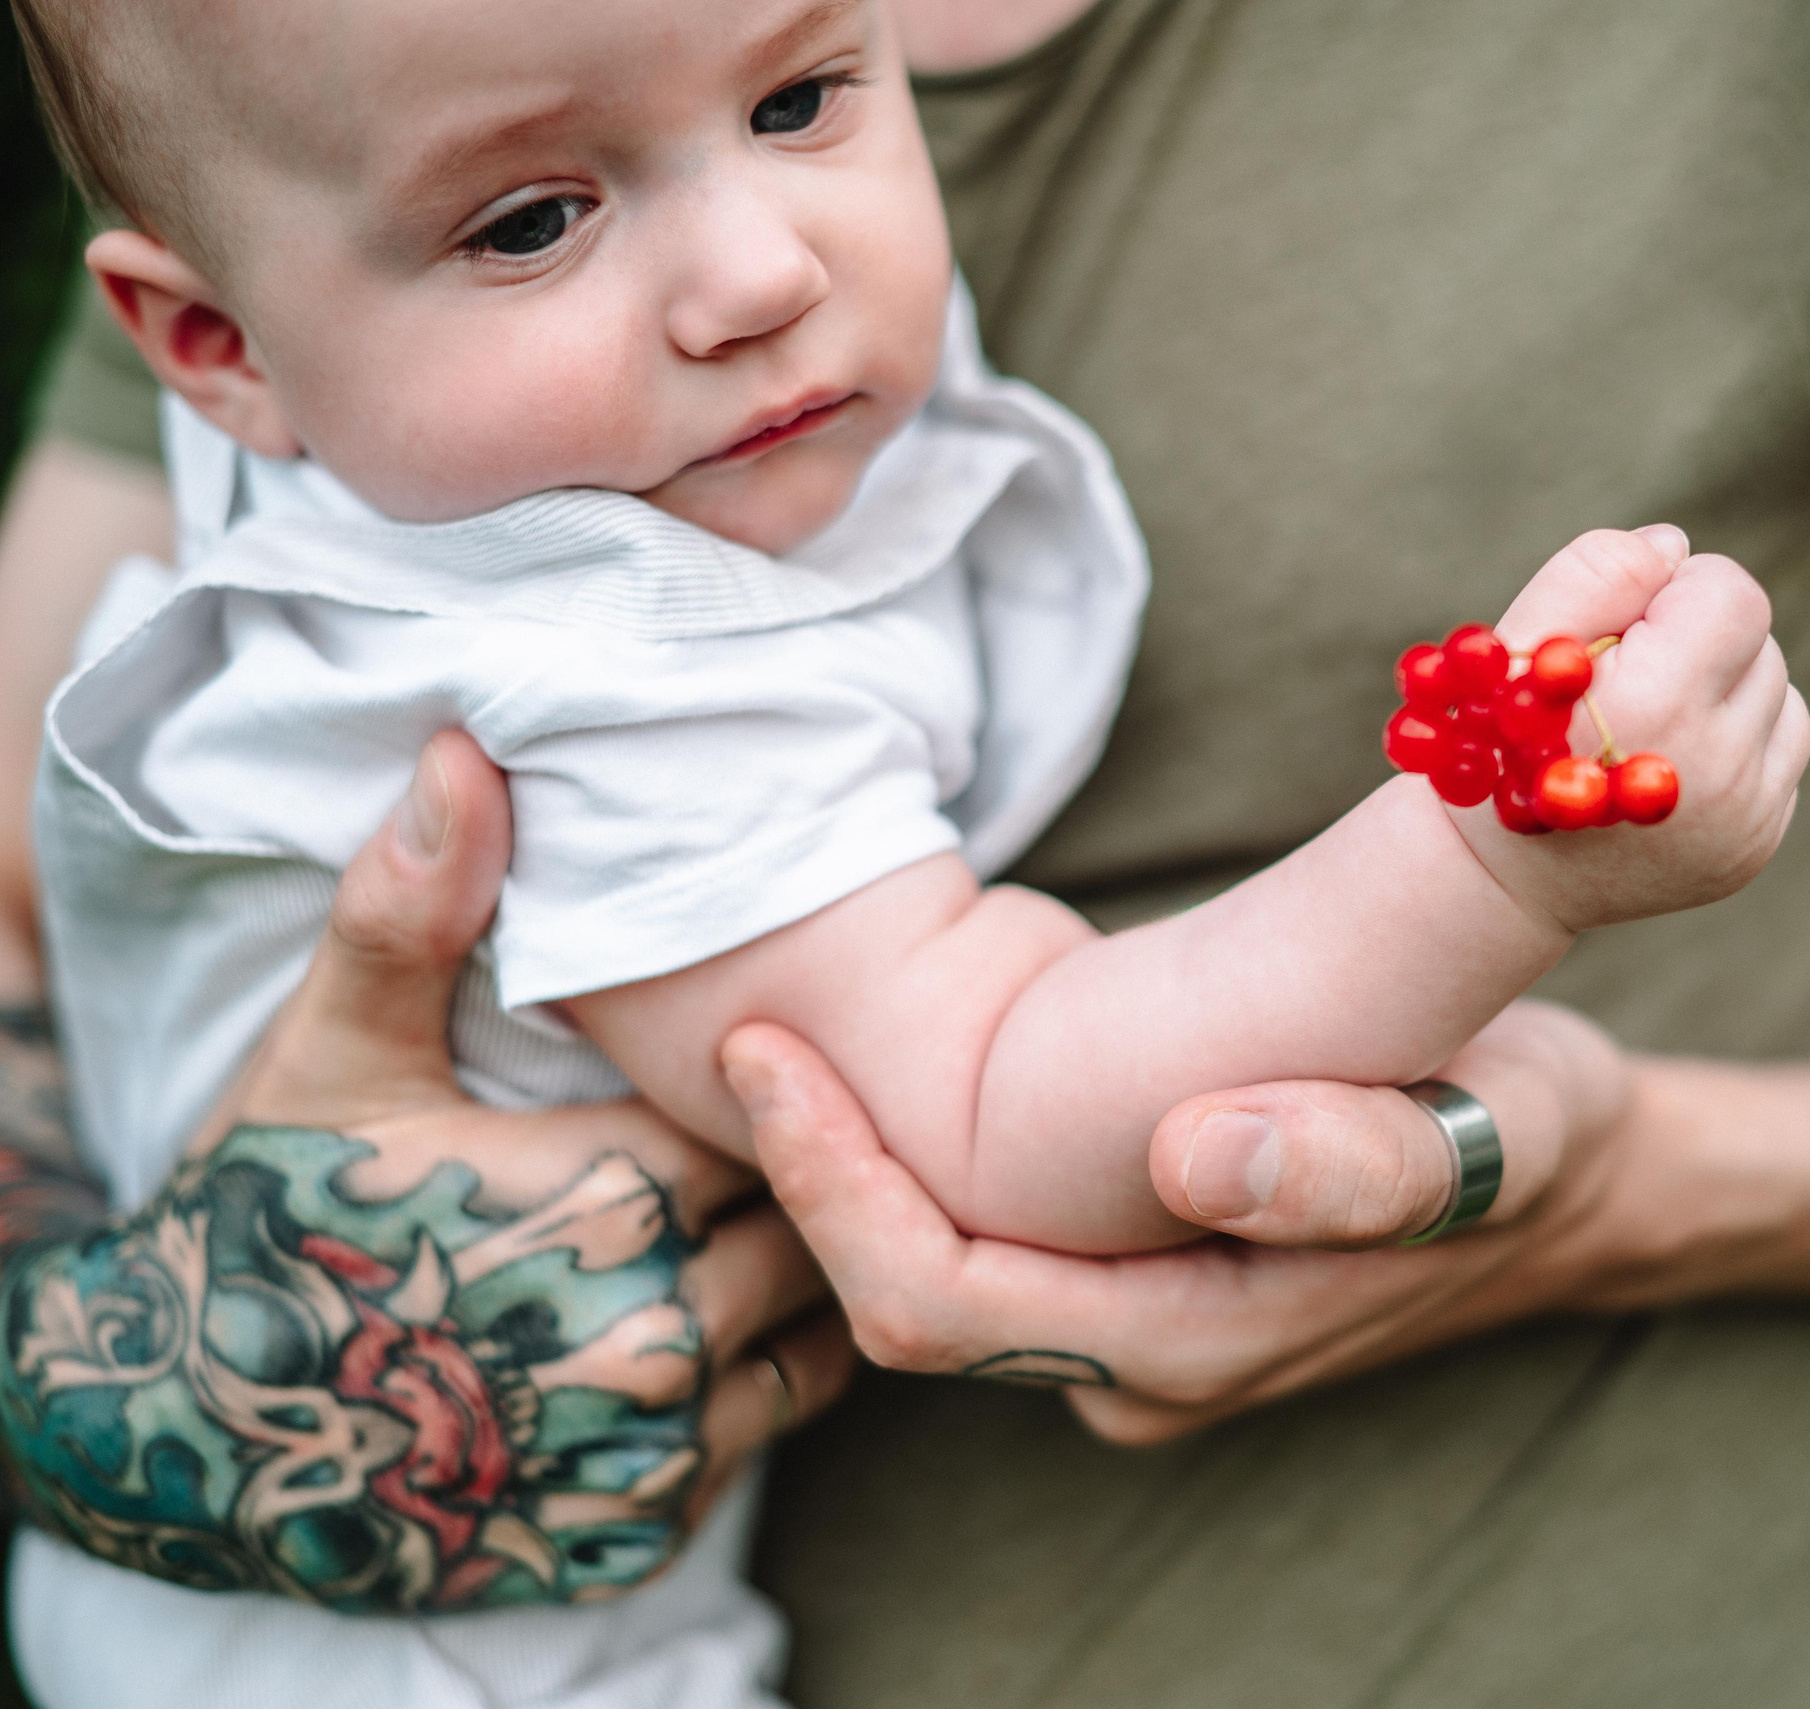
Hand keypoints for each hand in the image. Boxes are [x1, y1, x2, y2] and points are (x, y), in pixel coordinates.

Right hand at [0, 734, 852, 1610]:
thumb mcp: (333, 1049)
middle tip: (765, 1121)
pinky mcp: (646, 1526)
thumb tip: (465, 751)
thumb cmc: (273, 1214)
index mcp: (610, 1199)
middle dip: (795, 1168)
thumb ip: (414, 908)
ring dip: (800, 1268)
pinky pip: (775, 1427)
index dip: (770, 1076)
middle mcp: (655, 1335)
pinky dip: (766, 1370)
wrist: (195, 1431)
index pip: (783, 1114)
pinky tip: (716, 1311)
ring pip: (819, 1328)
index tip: (748, 1050)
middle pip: (813, 1221)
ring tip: (752, 1207)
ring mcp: (654, 1446)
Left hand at [731, 999, 1639, 1443]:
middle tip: (746, 1028)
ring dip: (853, 1176)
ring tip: (784, 1040)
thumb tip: (1197, 1154)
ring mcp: (1136, 1335)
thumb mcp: (1483, 1131)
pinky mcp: (1141, 1284)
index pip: (944, 1305)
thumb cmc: (1528, 1136)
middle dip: (812, 1180)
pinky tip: (886, 1074)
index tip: (769, 1057)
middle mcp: (1141, 1366)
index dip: (835, 1190)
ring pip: (939, 1278)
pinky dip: (919, 1171)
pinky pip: (989, 1246)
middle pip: (911, 1302)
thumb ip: (1361, 1161)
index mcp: (1193, 1342)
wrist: (1583, 1179)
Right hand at [1458, 526, 1809, 931]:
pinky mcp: (1755, 848)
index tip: (1628, 630)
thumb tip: (1679, 548)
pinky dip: (1738, 747)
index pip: (1734, 594)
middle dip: (1700, 645)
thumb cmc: (1504, 738)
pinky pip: (1782, 757)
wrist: (1498, 875)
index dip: (1678, 593)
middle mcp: (1715, 770)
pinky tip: (1672, 764)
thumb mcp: (1520, 642)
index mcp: (1658, 704)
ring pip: (1782, 699)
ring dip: (1726, 693)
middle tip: (1629, 684)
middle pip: (1761, 645)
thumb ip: (1597, 571)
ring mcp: (1743, 818)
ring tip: (1653, 726)